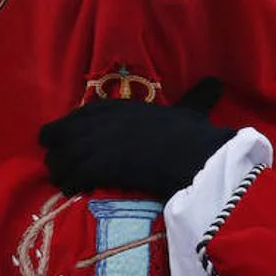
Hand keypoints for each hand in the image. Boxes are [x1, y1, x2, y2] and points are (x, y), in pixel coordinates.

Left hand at [39, 77, 233, 198]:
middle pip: (60, 134)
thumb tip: (216, 83)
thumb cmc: (194, 134)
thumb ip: (196, 96)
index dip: (71, 130)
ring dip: (61, 171)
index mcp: (119, 106)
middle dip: (59, 150)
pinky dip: (70, 185)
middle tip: (64, 167)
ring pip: (60, 157)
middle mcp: (102, 120)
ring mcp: (98, 142)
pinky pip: (71, 175)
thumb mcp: (191, 109)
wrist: (196, 157)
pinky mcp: (100, 165)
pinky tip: (73, 192)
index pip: (80, 115)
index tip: (70, 142)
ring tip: (66, 183)